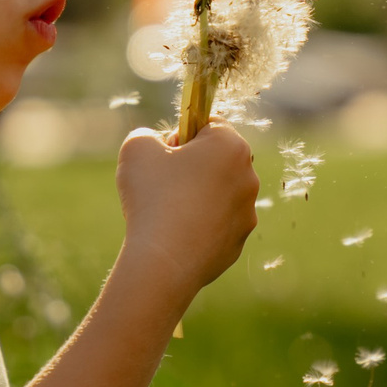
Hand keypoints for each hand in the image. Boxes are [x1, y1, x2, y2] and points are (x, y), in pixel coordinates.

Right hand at [114, 124, 258, 298]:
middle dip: (192, 167)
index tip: (165, 154)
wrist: (163, 261)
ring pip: (218, 194)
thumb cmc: (152, 197)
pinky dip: (198, 226)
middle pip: (218, 160)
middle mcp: (248, 177)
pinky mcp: (238, 242)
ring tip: (167, 212)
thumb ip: (148, 135)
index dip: (183, 134)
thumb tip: (156, 146)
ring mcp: (247, 213)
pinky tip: (175, 235)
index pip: (211, 125)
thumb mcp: (137, 148)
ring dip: (196, 197)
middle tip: (163, 183)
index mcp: (231, 146)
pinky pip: (216, 225)